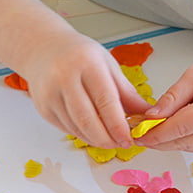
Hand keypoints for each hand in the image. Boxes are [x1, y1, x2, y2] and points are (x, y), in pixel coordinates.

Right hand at [21, 30, 149, 147]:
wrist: (44, 48)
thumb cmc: (80, 55)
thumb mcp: (108, 65)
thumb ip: (127, 92)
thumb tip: (148, 115)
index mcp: (87, 64)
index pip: (105, 101)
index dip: (118, 125)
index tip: (129, 139)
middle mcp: (65, 78)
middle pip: (88, 120)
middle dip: (107, 139)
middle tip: (121, 144)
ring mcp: (50, 94)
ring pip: (77, 128)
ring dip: (96, 139)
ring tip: (110, 139)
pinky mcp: (43, 107)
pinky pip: (67, 129)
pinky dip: (83, 135)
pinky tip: (94, 133)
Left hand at [136, 48, 192, 151]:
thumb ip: (173, 96)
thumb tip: (151, 116)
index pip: (180, 127)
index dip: (156, 133)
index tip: (137, 132)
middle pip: (183, 142)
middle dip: (158, 140)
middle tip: (137, 133)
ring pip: (188, 147)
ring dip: (167, 141)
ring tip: (150, 129)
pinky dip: (180, 140)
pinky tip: (169, 130)